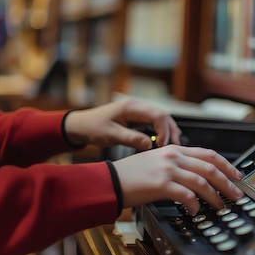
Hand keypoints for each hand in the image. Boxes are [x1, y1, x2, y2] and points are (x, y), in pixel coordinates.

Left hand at [63, 98, 181, 149]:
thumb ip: (130, 139)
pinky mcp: (137, 118)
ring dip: (168, 131)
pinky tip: (164, 141)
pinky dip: (161, 131)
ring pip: (161, 118)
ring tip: (171, 145)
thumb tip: (149, 144)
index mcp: (131, 107)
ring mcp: (138, 111)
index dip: (164, 130)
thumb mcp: (110, 135)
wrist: (82, 125)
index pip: (157, 115)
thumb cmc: (93, 128)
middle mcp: (137, 106)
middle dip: (170, 131)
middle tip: (172, 147)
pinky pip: (154, 122)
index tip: (162, 145)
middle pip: (163, 115)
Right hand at [114, 145, 244, 214]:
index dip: (227, 165)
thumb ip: (176, 163)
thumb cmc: (131, 174)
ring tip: (220, 206)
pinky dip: (195, 205)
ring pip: (202, 182)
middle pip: (210, 168)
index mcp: (174, 149)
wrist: (110, 180)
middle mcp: (173, 156)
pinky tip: (195, 212)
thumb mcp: (156, 160)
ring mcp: (167, 169)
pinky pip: (186, 196)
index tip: (236, 175)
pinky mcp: (161, 184)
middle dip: (228, 183)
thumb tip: (197, 176)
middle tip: (236, 194)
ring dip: (215, 197)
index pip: (208, 154)